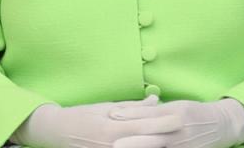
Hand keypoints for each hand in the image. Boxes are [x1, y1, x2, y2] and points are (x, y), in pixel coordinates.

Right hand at [12, 96, 182, 147]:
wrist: (58, 132)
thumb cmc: (83, 115)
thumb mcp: (106, 107)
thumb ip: (132, 106)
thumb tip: (155, 99)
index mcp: (113, 126)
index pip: (144, 124)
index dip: (163, 121)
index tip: (180, 117)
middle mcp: (114, 143)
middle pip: (147, 141)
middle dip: (167, 136)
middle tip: (186, 131)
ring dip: (158, 146)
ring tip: (176, 142)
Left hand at [113, 98, 243, 147]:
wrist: (220, 125)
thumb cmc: (193, 112)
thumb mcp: (174, 106)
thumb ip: (151, 110)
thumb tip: (124, 110)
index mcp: (173, 114)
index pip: (148, 115)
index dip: (130, 115)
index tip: (112, 115)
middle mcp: (178, 130)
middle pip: (152, 137)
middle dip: (132, 141)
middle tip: (113, 143)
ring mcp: (183, 145)